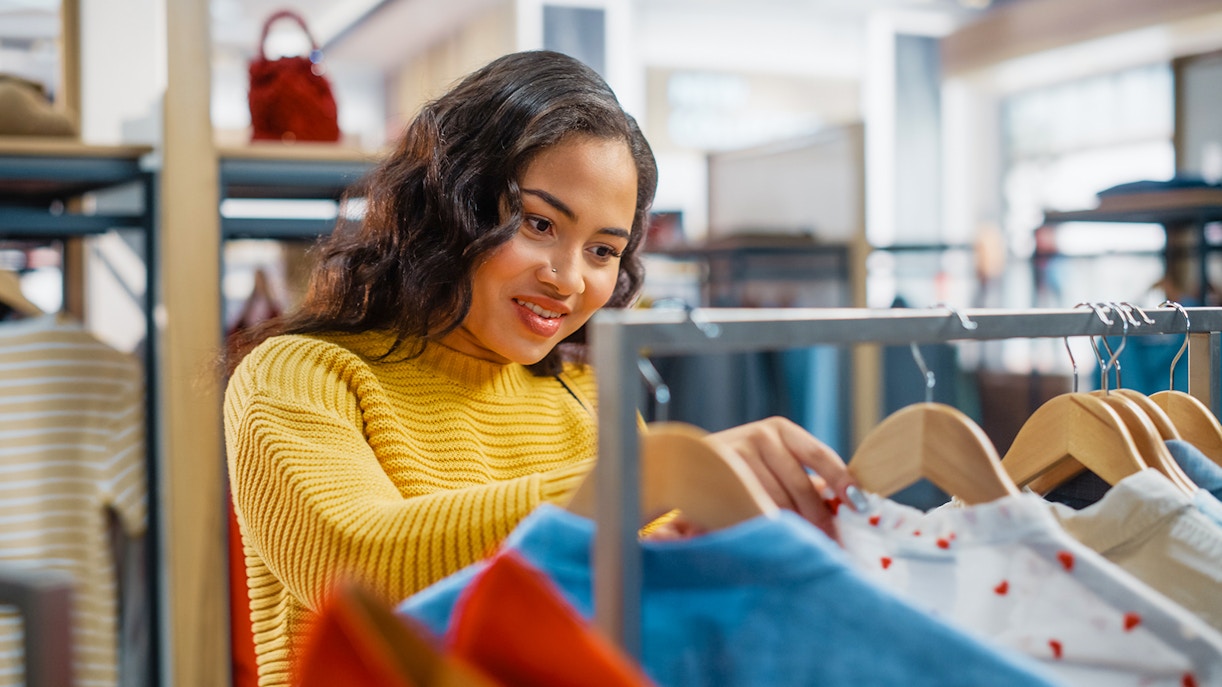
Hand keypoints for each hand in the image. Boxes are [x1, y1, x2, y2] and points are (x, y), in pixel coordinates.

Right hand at [707, 417, 860, 538]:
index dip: (842, 481)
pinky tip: (771, 535)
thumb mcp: (771, 463)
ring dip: (792, 526)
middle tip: (829, 542)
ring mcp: (737, 452)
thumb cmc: (739, 472)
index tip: (860, 505)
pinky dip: (765, 524)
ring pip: (777, 502)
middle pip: (801, 486)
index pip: (820, 455)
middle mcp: (760, 435)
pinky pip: (753, 507)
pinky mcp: (720, 474)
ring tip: (799, 542)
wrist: (686, 467)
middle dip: (817, 518)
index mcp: (781, 430)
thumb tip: (844, 507)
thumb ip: (802, 479)